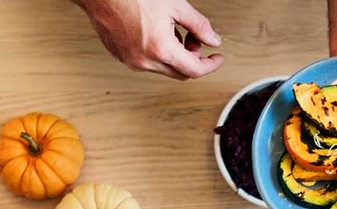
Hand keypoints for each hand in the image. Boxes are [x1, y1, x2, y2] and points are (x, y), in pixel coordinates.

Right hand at [76, 0, 223, 79]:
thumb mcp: (175, 5)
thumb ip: (199, 25)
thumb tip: (213, 39)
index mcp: (160, 49)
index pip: (194, 70)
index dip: (210, 65)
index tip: (216, 59)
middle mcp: (144, 60)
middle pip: (180, 73)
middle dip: (193, 59)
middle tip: (195, 40)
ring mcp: (130, 60)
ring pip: (164, 68)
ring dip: (175, 56)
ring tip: (174, 31)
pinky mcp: (120, 56)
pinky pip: (147, 62)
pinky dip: (159, 54)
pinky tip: (158, 34)